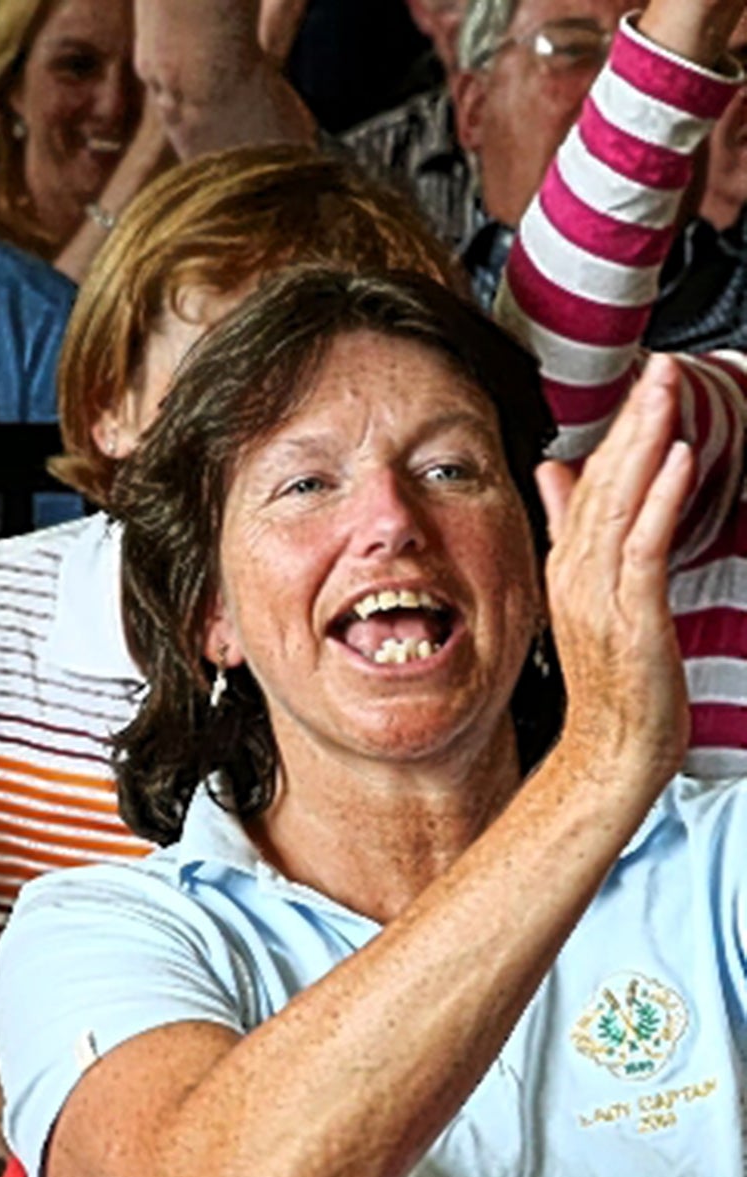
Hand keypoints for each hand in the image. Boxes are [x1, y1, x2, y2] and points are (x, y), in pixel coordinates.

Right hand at [536, 352, 694, 794]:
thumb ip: (574, 537)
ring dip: (645, 442)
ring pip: (621, 504)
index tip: (639, 381)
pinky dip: (659, 499)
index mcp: (571, 568)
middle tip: (656, 365)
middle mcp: (580, 574)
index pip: (591, 486)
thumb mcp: (592, 601)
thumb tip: (560, 481)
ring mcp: (601, 593)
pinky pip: (643, 546)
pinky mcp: (630, 614)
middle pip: (605, 482)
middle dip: (634, 420)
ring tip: (665, 390)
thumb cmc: (613, 687)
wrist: (611, 752)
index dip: (617, 432)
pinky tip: (675, 459)